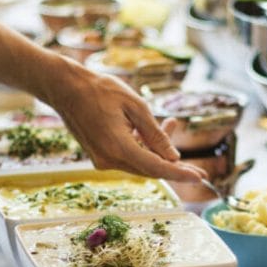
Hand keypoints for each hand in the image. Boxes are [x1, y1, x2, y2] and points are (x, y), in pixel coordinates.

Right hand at [45, 62, 205, 182]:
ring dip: (159, 150)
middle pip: (150, 169)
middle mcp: (108, 159)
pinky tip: (153, 130)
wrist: (65, 88)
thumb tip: (174, 157)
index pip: (157, 167)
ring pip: (141, 163)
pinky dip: (144, 147)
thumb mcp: (136, 106)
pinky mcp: (100, 156)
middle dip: (174, 165)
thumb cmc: (101, 91)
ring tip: (172, 124)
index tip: (201, 178)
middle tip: (199, 167)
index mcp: (118, 147)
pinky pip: (129, 157)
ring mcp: (102, 160)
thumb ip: (155, 135)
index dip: (181, 174)